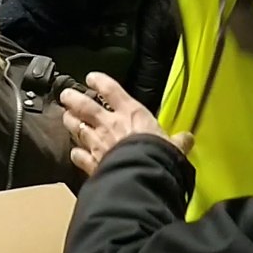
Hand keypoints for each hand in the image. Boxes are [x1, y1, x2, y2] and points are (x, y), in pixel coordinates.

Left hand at [60, 73, 192, 175]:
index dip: (99, 81)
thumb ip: (177, 142)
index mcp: (130, 113)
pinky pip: (78, 155)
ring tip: (66, 117)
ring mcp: (97, 143)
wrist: (141, 175)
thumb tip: (187, 139)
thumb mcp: (172, 146)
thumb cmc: (158, 155)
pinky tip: (74, 153)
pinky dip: (76, 153)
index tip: (91, 78)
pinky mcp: (91, 162)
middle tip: (66, 95)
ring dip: (70, 121)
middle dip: (73, 99)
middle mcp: (109, 124)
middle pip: (84, 106)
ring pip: (76, 127)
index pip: (111, 90)